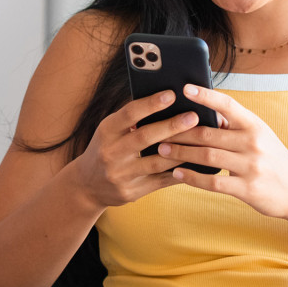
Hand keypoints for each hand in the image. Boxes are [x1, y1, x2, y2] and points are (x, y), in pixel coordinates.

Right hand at [71, 90, 201, 208]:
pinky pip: (160, 182)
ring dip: (181, 151)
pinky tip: (195, 163)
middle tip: (194, 116)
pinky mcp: (131, 192)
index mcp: (106, 132)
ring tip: (200, 140)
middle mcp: (111, 153)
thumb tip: (165, 99)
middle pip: (144, 137)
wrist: (87, 186)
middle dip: (171, 126)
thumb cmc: (106, 149)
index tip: (172, 94)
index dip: (151, 103)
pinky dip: (179, 172)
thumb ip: (131, 118)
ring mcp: (121, 175)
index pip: (129, 114)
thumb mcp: (109, 131)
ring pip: (156, 162)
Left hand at [157, 84, 287, 220]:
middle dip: (180, 132)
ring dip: (181, 153)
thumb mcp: (260, 136)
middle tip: (158, 131)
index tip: (185, 88)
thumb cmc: (273, 160)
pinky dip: (192, 177)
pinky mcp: (247, 188)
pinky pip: (213, 181)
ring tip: (162, 151)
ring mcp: (251, 166)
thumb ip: (234, 126)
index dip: (205, 96)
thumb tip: (202, 112)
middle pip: (209, 133)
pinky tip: (177, 174)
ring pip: (207, 156)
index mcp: (255, 125)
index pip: (228, 105)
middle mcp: (253, 142)